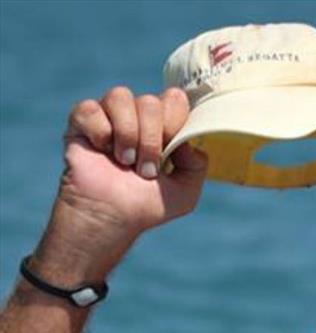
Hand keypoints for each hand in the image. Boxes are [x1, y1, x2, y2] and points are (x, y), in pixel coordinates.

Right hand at [61, 86, 206, 234]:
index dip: (174, 119)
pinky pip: (90, 108)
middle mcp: (137, 115)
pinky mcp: (81, 120)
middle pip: (150, 101)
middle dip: (150, 139)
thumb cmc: (145, 205)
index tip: (169, 148)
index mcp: (163, 126)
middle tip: (146, 169)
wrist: (112, 217)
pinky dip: (100, 132)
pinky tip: (101, 151)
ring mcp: (109, 115)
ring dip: (127, 134)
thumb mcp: (185, 192)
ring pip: (120, 96)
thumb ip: (197, 164)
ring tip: (125, 162)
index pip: (174, 98)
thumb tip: (187, 140)